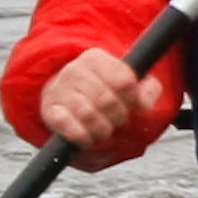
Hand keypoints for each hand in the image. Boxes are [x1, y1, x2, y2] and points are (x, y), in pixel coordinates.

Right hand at [41, 48, 163, 155]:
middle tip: (118, 120)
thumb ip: (148, 89)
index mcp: (96, 58)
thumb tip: (145, 105)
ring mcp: (59, 90)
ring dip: (102, 129)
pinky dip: (81, 136)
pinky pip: (66, 125)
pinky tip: (88, 138)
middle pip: (107, 100)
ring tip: (104, 130)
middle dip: (119, 116)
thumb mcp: (130, 84)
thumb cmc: (104, 90)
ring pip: (88, 114)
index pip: (124, 81)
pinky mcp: (49, 110)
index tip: (130, 103)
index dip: (132, 99)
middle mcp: (74, 70)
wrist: (66, 97)